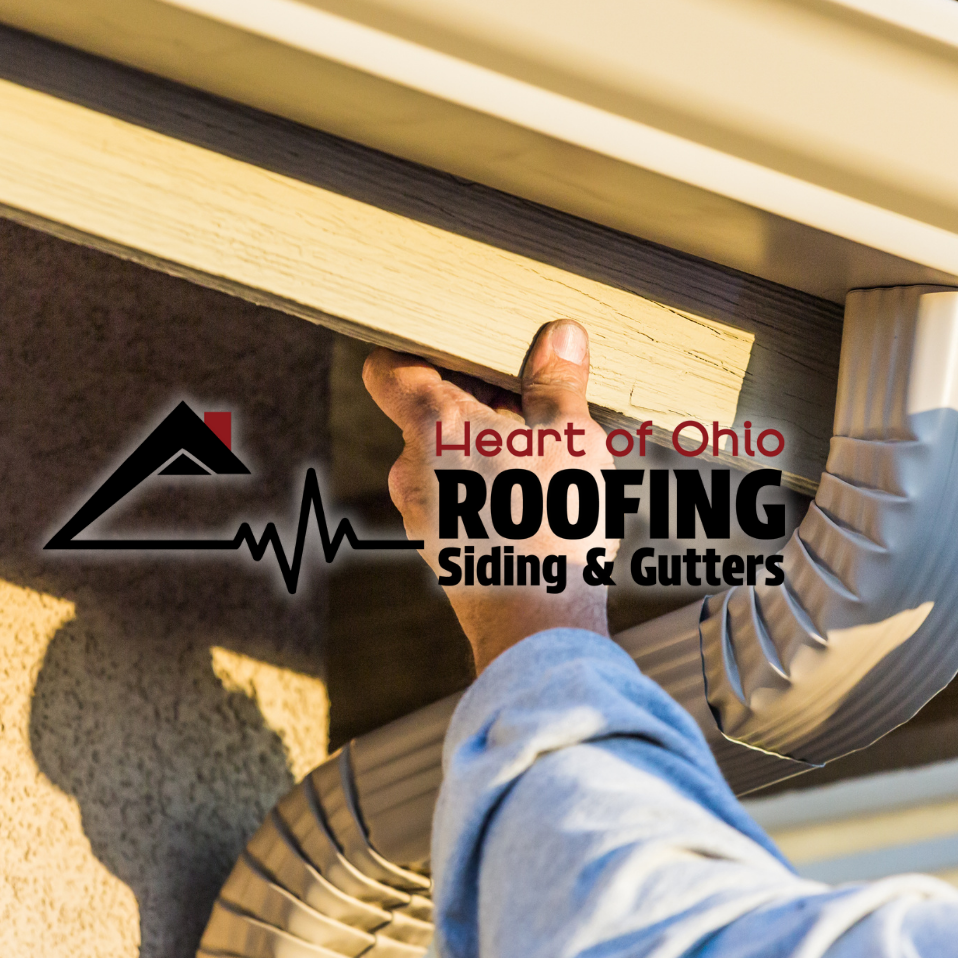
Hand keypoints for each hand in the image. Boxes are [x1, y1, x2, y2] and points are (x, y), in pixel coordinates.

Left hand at [363, 320, 614, 673]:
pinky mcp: (437, 547)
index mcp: (435, 426)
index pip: (388, 369)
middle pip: (430, 413)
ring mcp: (419, 512)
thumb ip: (558, 380)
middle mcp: (411, 467)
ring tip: (543, 462)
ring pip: (445, 460)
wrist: (537, 622)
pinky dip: (485, 491)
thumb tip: (560, 335)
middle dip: (478, 405)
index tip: (457, 349)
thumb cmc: (550, 522)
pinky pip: (454, 500)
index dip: (416, 352)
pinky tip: (532, 505)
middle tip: (533, 409)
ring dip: (486, 451)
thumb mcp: (568, 434)